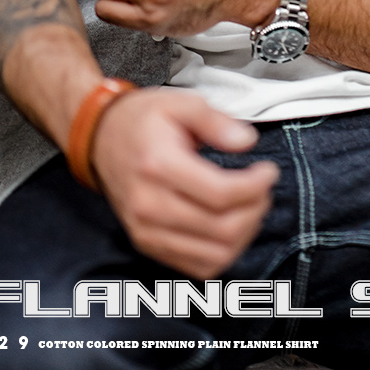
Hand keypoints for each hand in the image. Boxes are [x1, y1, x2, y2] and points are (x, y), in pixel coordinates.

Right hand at [90, 87, 278, 277]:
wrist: (101, 138)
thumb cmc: (143, 120)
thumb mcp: (181, 103)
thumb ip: (216, 121)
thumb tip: (247, 141)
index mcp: (158, 166)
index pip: (221, 194)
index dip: (256, 186)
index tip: (269, 171)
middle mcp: (149, 204)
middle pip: (222, 228)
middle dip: (255, 209)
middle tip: (262, 188)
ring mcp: (146, 230)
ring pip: (214, 255)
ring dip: (245, 234)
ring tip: (250, 206)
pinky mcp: (148, 244)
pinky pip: (198, 267)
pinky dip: (224, 252)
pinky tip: (231, 225)